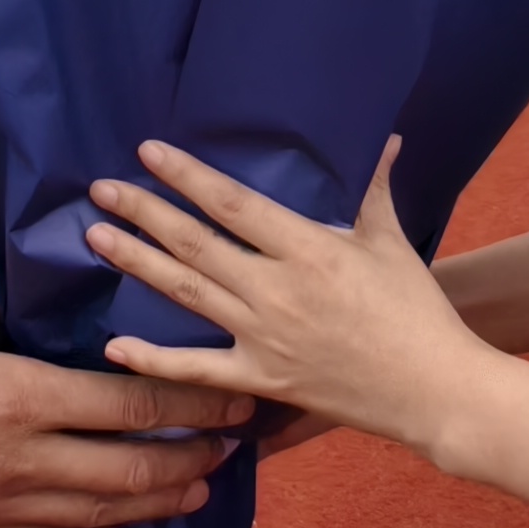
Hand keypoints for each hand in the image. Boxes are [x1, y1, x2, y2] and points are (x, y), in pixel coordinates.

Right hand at [0, 276, 250, 527]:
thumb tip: (33, 270)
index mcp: (14, 395)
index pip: (126, 401)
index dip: (187, 402)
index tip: (231, 398)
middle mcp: (16, 460)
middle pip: (128, 469)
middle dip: (188, 458)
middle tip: (231, 448)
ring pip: (98, 518)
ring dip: (156, 505)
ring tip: (197, 492)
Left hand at [86, 139, 505, 457]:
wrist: (432, 388)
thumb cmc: (416, 310)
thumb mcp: (391, 242)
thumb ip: (374, 189)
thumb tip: (387, 139)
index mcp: (309, 249)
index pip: (233, 203)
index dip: (187, 176)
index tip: (148, 153)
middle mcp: (277, 291)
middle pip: (196, 245)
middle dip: (145, 213)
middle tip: (100, 189)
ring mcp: (265, 338)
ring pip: (188, 295)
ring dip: (138, 264)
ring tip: (96, 237)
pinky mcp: (262, 380)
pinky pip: (196, 370)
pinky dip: (153, 359)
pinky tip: (113, 345)